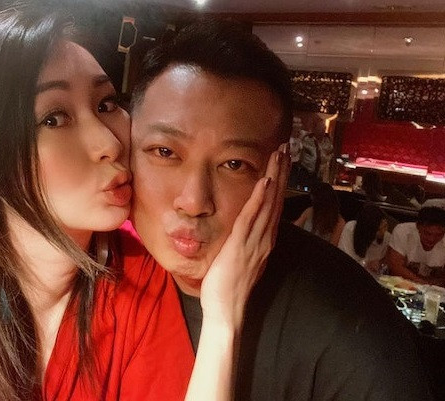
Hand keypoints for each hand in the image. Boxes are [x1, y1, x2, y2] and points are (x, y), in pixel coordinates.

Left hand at [200, 143, 290, 328]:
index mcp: (265, 240)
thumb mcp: (244, 259)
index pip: (275, 205)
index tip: (283, 161)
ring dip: (275, 177)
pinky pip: (251, 218)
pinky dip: (259, 199)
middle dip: (282, 172)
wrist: (226, 310)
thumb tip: (249, 226)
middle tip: (286, 147)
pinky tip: (264, 182)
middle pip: (277, 199)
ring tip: (279, 154)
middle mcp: (265, 238)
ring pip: (268, 204)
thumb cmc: (230, 286)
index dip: (280, 182)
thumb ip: (248, 241)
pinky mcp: (241, 245)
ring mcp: (256, 241)